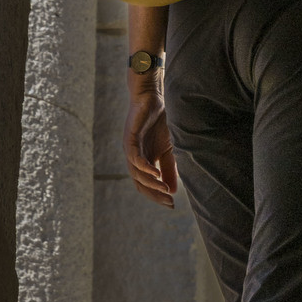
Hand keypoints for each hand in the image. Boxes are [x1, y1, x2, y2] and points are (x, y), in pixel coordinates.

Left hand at [124, 85, 178, 207]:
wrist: (153, 97)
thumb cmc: (160, 121)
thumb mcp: (169, 148)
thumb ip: (169, 168)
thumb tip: (172, 190)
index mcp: (144, 162)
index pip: (147, 186)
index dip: (157, 196)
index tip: (172, 204)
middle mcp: (134, 159)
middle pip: (140, 184)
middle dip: (154, 194)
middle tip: (169, 202)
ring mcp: (131, 150)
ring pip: (137, 174)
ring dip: (151, 184)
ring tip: (164, 189)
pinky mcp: (129, 140)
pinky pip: (135, 159)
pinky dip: (145, 169)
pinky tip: (156, 174)